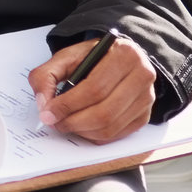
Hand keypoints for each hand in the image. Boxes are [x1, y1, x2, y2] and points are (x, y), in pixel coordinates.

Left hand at [27, 36, 155, 143]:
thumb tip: (44, 104)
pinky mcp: (145, 115)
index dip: (68, 104)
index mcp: (124, 55)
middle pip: (104, 111)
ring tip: (66, 124)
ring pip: (111, 126)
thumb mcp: (66, 57)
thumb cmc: (92, 58)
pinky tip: (82, 127)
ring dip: (83, 131)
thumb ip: (47, 76)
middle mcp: (142, 76)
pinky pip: (118, 134)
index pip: (94, 88)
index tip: (48, 113)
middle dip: (74, 121)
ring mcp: (147, 98)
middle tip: (55, 122)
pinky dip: (96, 135)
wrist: (117, 59)